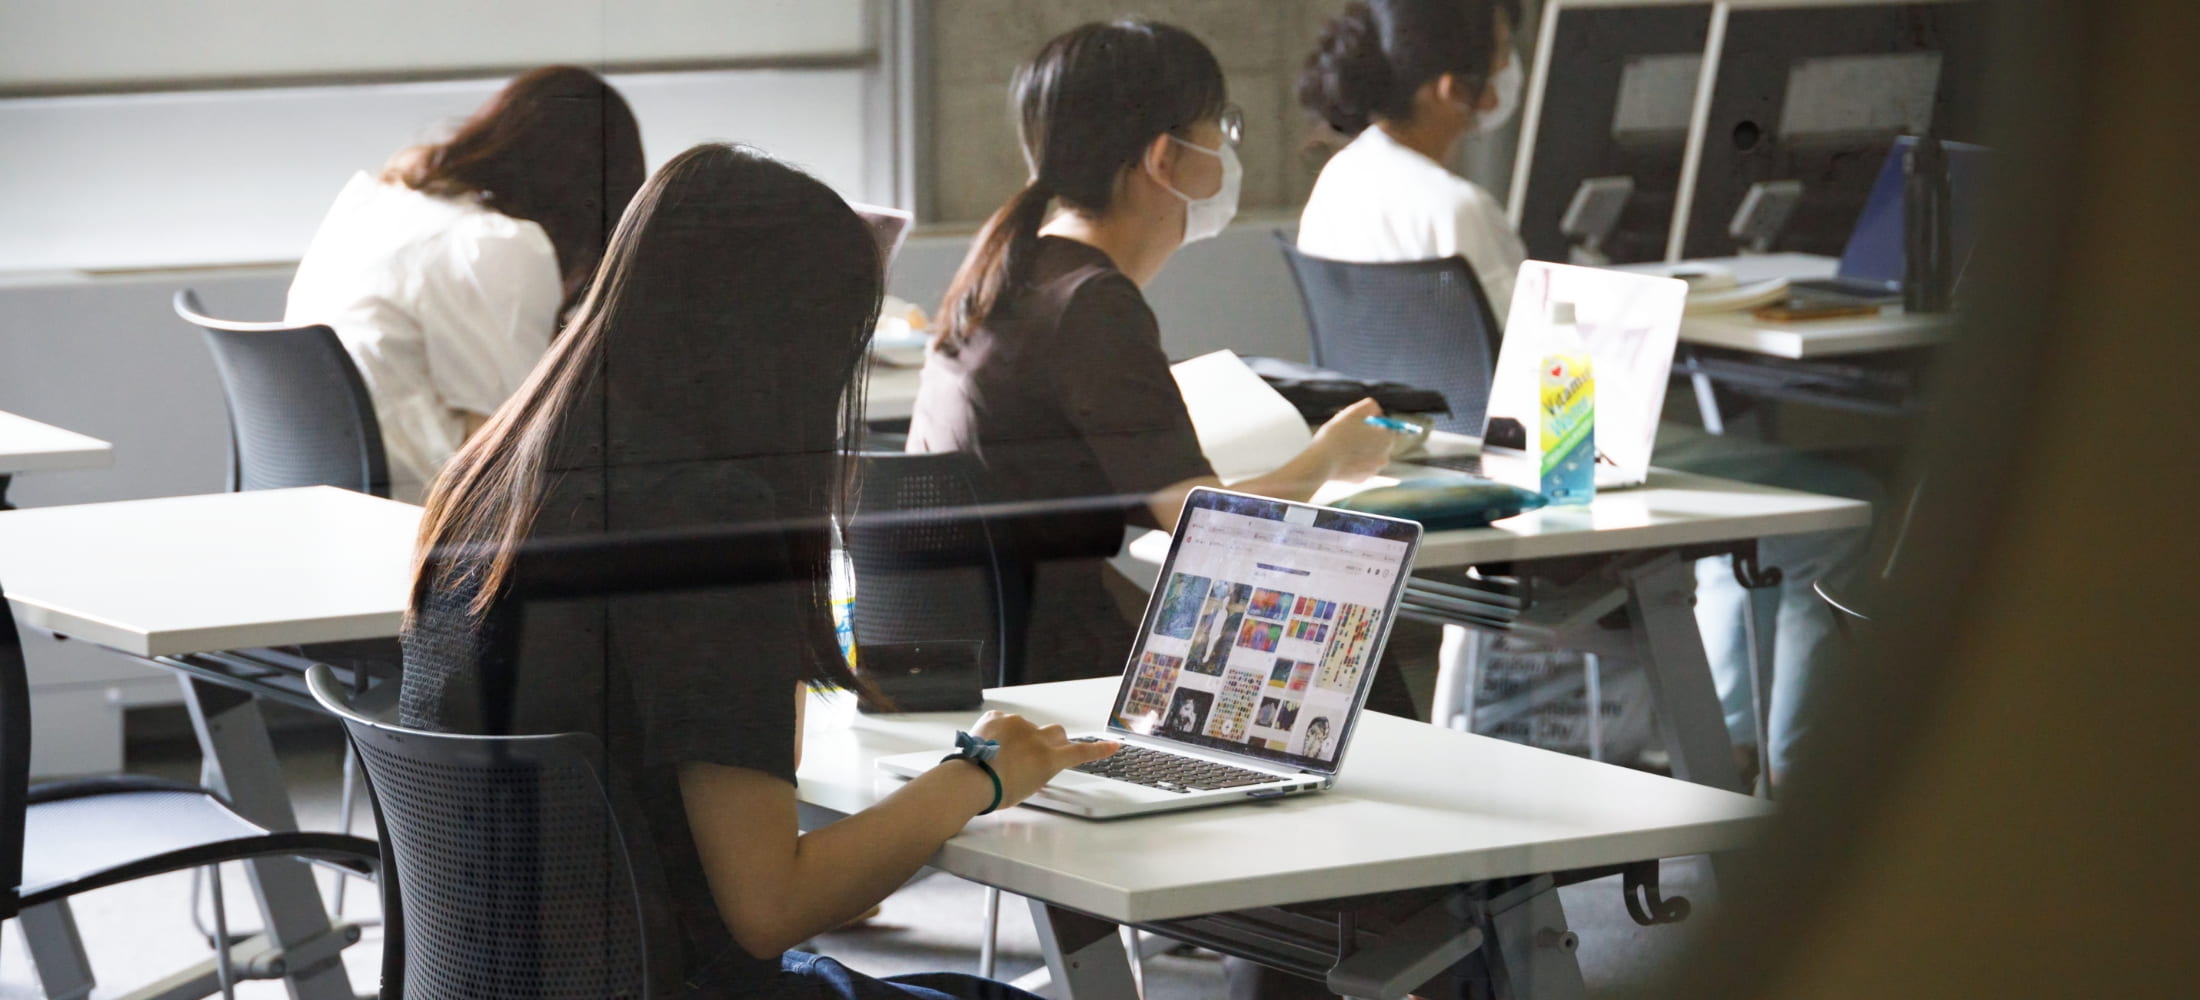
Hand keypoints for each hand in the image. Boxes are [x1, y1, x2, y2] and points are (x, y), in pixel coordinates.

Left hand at [966, 711, 1118, 809]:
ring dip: (1021, 738)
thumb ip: (1040, 771)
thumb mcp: (1028, 787)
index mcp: (1049, 759)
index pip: (1080, 752)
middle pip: (1057, 733)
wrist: (969, 780)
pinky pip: (1004, 721)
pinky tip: (989, 745)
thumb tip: (1037, 764)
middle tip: (1038, 753)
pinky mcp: (998, 717)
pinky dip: (1000, 731)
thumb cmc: (998, 792)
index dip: (1098, 749)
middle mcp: (1037, 737)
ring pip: (1027, 727)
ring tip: (1000, 755)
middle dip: (1053, 741)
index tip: (1113, 745)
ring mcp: (1017, 724)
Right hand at [1310, 398, 1394, 482]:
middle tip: (1348, 433)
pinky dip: (1352, 463)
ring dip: (1360, 450)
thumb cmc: (1337, 435)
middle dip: (1366, 437)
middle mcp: (1385, 457)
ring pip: (1369, 455)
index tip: (1357, 422)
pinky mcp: (1362, 480)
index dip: (1371, 422)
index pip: (1386, 427)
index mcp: (1387, 439)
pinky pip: (1359, 468)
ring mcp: (1373, 471)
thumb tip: (1377, 410)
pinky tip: (1340, 459)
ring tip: (1342, 446)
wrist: (1321, 462)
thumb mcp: (1353, 411)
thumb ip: (1370, 406)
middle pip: (1379, 442)